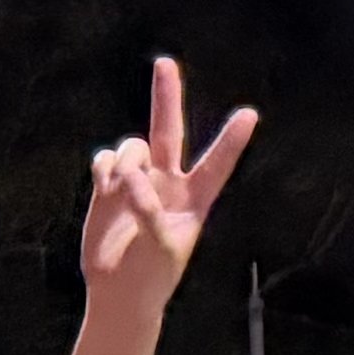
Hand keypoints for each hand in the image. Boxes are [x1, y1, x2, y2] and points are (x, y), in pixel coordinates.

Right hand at [82, 55, 253, 306]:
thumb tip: (131, 176)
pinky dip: (103, 169)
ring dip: (123, 162)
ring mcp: (138, 181)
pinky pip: (104, 159)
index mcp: (195, 200)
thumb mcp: (160, 247)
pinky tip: (106, 189)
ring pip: (129, 146)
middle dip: (166, 97)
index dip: (232, 140)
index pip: (217, 164)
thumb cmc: (152, 276)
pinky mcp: (110, 186)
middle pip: (168, 131)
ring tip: (121, 190)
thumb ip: (149, 209)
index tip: (250, 114)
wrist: (119, 291)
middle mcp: (169, 183)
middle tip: (164, 63)